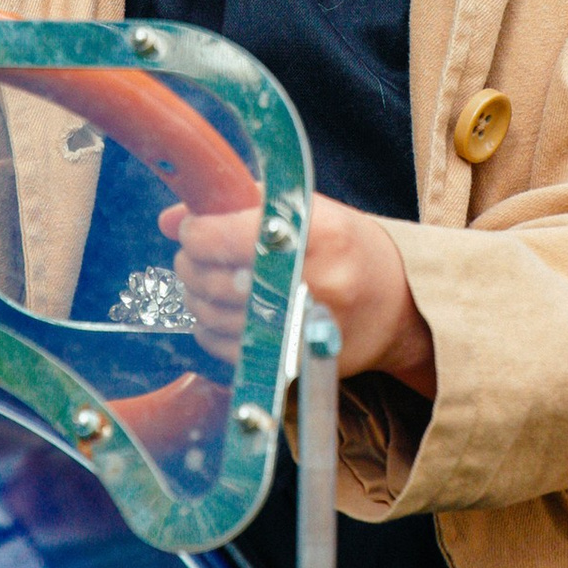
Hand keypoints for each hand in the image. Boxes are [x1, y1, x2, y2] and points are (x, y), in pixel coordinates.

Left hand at [159, 190, 435, 394]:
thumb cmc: (346, 248)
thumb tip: (170, 219)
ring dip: (196, 295)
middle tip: (195, 254)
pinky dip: (210, 328)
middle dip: (191, 263)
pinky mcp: (293, 363)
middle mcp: (315, 284)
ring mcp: (303, 329)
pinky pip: (223, 348)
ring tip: (210, 279)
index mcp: (321, 235)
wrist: (397, 304)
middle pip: (215, 278)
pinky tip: (222, 311)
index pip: (228, 235)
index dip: (197, 232)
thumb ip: (238, 205)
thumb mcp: (305, 210)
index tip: (194, 228)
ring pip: (213, 315)